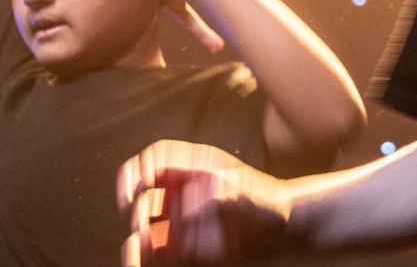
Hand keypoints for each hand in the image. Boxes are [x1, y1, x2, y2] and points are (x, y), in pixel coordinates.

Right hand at [119, 140, 289, 264]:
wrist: (282, 230)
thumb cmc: (265, 203)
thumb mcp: (237, 193)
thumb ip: (209, 200)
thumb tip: (182, 213)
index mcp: (195, 168)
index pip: (156, 159)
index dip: (140, 169)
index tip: (136, 187)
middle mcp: (183, 192)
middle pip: (145, 192)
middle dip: (138, 204)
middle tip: (142, 220)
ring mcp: (181, 219)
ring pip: (145, 223)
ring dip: (137, 231)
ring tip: (140, 240)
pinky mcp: (183, 246)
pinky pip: (153, 250)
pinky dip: (139, 253)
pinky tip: (134, 257)